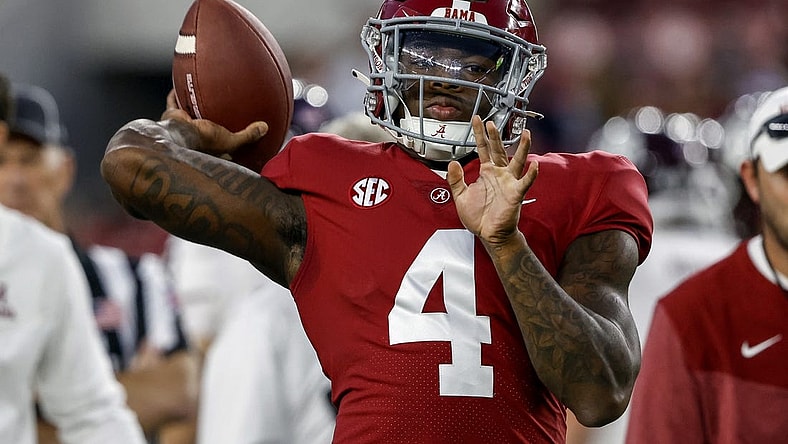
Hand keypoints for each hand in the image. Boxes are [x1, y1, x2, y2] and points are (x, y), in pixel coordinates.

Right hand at [160, 89, 267, 157]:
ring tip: (201, 95)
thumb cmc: (204, 142)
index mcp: (208, 148)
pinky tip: (181, 84)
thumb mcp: (232, 140)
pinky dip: (176, 93)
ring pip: (189, 113)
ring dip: (193, 105)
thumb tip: (265, 128)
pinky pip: (174, 101)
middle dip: (210, 120)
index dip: (227, 144)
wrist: (180, 135)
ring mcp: (183, 126)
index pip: (219, 148)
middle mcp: (194, 137)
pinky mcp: (173, 115)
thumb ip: (248, 135)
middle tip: (217, 111)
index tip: (234, 136)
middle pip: (204, 127)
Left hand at [446, 116, 537, 245]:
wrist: (489, 234)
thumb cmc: (478, 216)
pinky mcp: (515, 194)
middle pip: (498, 150)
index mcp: (486, 172)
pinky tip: (534, 165)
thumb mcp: (461, 196)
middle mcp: (499, 174)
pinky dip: (530, 174)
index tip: (477, 120)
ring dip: (523, 148)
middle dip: (495, 136)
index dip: (479, 134)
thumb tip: (453, 163)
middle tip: (492, 122)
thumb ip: (456, 180)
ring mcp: (508, 182)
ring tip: (527, 134)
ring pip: (517, 161)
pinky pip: (524, 182)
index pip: (483, 148)